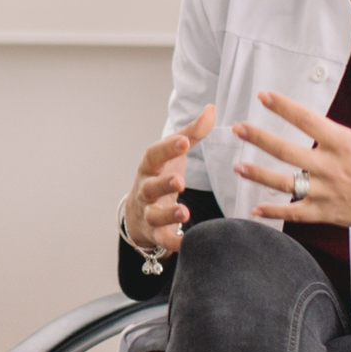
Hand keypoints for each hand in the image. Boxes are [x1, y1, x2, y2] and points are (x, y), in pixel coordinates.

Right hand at [125, 106, 215, 254]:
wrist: (138, 211)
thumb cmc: (160, 175)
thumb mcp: (173, 154)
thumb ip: (193, 133)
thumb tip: (212, 108)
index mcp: (150, 166)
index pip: (155, 155)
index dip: (168, 148)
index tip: (185, 142)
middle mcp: (145, 189)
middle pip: (150, 186)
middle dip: (163, 184)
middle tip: (179, 181)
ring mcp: (148, 212)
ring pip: (154, 214)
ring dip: (168, 214)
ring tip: (184, 213)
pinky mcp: (154, 232)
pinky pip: (162, 239)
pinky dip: (172, 242)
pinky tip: (186, 242)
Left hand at [235, 72, 350, 243]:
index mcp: (346, 144)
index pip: (308, 121)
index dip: (284, 107)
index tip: (264, 96)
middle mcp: (332, 168)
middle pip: (287, 151)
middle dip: (259, 138)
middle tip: (238, 128)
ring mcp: (327, 192)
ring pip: (285, 183)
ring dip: (259, 175)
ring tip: (238, 166)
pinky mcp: (328, 213)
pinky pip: (296, 213)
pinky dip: (275, 212)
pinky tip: (256, 208)